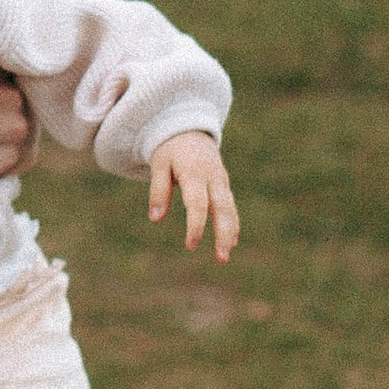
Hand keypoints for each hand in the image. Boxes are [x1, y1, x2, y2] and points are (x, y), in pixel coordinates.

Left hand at [148, 129, 238, 258]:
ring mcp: (222, 181)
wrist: (190, 129)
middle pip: (222, 208)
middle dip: (223, 234)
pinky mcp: (224, 185)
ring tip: (224, 256)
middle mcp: (213, 178)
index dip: (196, 226)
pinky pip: (230, 207)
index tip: (191, 246)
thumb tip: (155, 219)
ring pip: (230, 209)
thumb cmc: (170, 150)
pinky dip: (232, 224)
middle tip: (222, 258)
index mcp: (195, 172)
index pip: (198, 203)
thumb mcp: (159, 165)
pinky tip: (230, 243)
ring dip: (230, 233)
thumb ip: (158, 190)